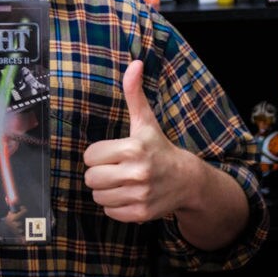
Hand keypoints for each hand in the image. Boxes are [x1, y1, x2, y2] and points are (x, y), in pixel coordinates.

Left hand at [82, 60, 190, 222]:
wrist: (187, 180)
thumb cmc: (159, 147)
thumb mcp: (145, 121)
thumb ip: (134, 93)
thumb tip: (135, 63)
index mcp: (133, 148)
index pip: (90, 156)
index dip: (98, 154)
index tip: (111, 153)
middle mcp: (137, 173)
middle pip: (91, 177)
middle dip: (99, 172)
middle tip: (114, 168)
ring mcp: (139, 195)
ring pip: (98, 195)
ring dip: (105, 189)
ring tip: (121, 181)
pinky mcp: (140, 213)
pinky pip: (109, 210)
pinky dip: (114, 205)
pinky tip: (128, 194)